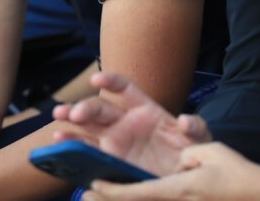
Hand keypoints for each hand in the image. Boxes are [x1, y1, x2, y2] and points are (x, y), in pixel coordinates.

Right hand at [53, 72, 210, 175]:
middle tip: (75, 113)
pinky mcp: (108, 159)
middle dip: (85, 107)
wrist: (185, 179)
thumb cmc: (191, 152)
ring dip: (70, 121)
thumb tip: (185, 120)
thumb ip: (195, 127)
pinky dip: (71, 146)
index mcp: (144, 108)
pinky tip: (60, 144)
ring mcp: (114, 140)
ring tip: (60, 120)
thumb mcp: (199, 138)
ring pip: (87, 126)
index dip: (110, 80)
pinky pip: (86, 150)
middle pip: (99, 108)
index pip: (123, 88)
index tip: (97, 79)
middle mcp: (124, 121)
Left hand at [83, 143, 259, 200]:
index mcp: (177, 190)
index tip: (94, 185)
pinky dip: (141, 199)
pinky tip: (133, 195)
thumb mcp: (208, 152)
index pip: (137, 193)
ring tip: (101, 198)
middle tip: (87, 196)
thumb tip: (175, 164)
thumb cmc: (238, 173)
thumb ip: (184, 154)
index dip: (113, 191)